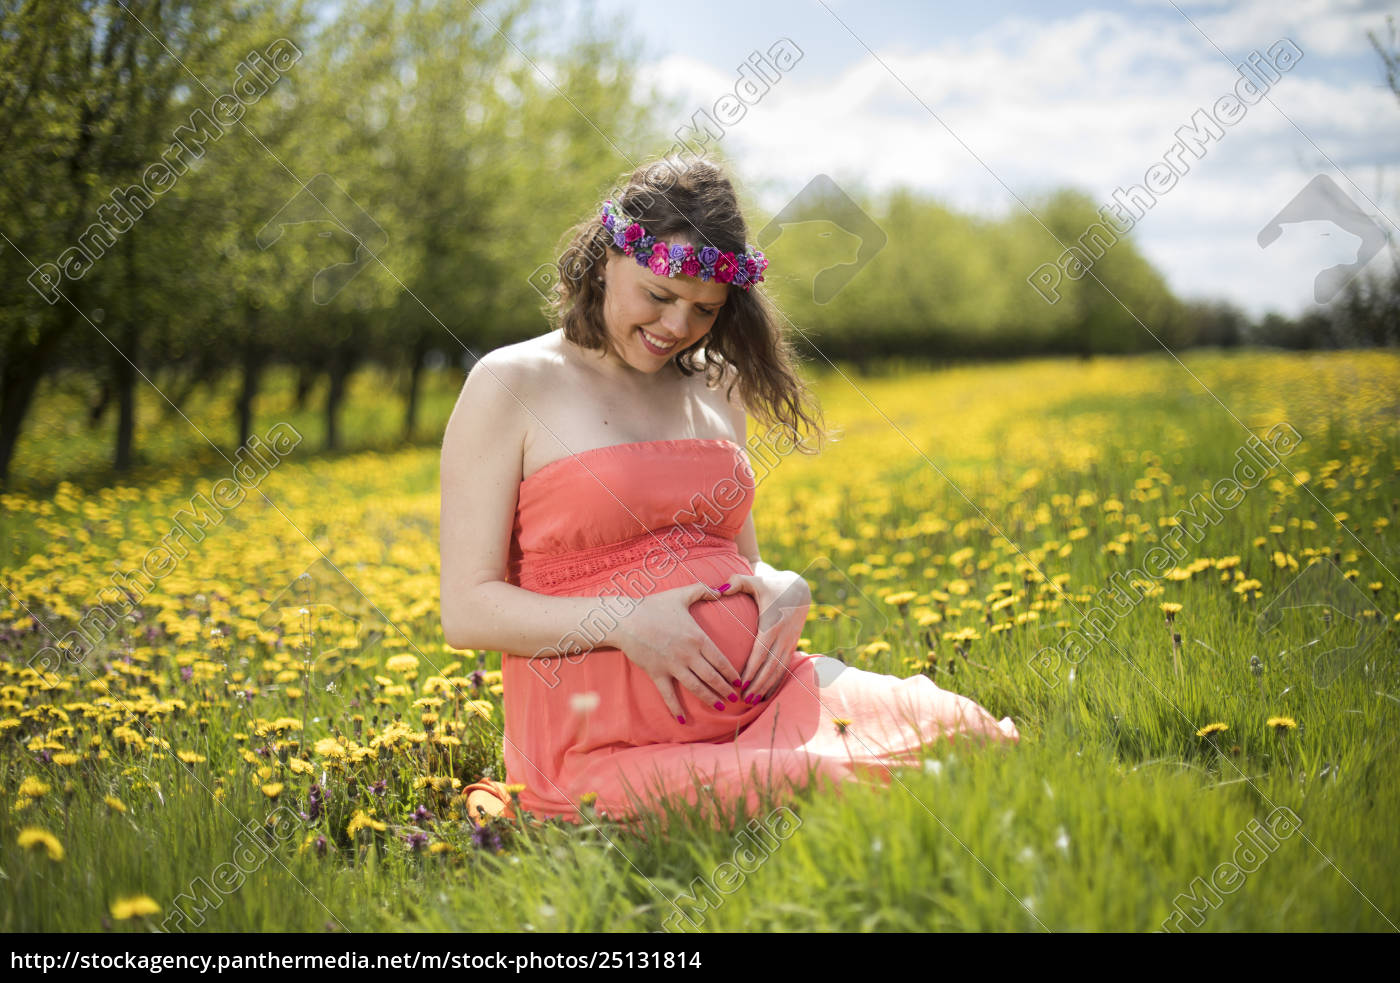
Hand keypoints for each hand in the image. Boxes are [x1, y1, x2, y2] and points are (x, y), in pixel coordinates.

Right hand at [610, 581, 737, 720]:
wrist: (626, 619)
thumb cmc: (654, 605)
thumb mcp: (682, 594)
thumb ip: (703, 591)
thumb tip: (723, 588)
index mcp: (697, 637)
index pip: (720, 659)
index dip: (731, 673)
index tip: (739, 681)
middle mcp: (688, 655)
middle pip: (712, 677)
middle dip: (725, 689)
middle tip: (735, 698)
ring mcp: (672, 666)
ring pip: (696, 687)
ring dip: (709, 699)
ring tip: (720, 707)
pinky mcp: (657, 674)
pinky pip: (668, 695)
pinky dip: (676, 709)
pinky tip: (683, 721)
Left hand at [723, 564, 810, 702]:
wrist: (798, 588)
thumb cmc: (771, 585)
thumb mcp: (756, 580)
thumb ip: (738, 582)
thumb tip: (720, 587)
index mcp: (772, 624)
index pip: (761, 652)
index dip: (752, 669)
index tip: (741, 684)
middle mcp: (782, 637)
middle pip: (770, 666)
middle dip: (758, 684)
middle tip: (743, 699)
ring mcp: (789, 643)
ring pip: (778, 670)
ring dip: (766, 687)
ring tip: (752, 701)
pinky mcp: (791, 646)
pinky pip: (784, 668)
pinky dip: (776, 683)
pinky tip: (766, 695)